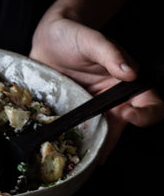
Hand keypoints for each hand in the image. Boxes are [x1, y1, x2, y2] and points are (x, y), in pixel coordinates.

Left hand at [30, 16, 163, 159]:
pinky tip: (65, 151)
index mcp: (125, 82)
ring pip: (99, 133)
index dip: (145, 113)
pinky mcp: (71, 112)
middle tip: (99, 153)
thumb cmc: (72, 34)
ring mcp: (90, 107)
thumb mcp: (91, 40)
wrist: (47, 38)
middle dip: (112, 142)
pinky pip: (76, 129)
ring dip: (93, 147)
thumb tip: (130, 71)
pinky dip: (73, 141)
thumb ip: (110, 53)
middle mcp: (111, 98)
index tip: (129, 114)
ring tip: (83, 161)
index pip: (149, 103)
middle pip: (122, 126)